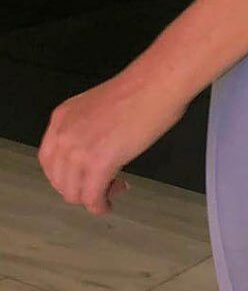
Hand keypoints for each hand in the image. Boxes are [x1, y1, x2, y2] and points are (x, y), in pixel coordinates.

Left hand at [38, 65, 188, 216]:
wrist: (156, 84)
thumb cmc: (140, 90)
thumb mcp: (97, 107)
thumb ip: (86, 128)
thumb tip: (94, 150)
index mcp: (62, 118)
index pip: (48, 160)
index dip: (65, 175)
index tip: (80, 178)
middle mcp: (65, 134)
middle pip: (58, 180)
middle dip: (79, 189)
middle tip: (101, 186)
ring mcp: (79, 150)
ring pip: (72, 193)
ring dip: (91, 198)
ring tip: (111, 190)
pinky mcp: (99, 163)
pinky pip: (92, 198)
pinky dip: (100, 205)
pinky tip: (109, 202)